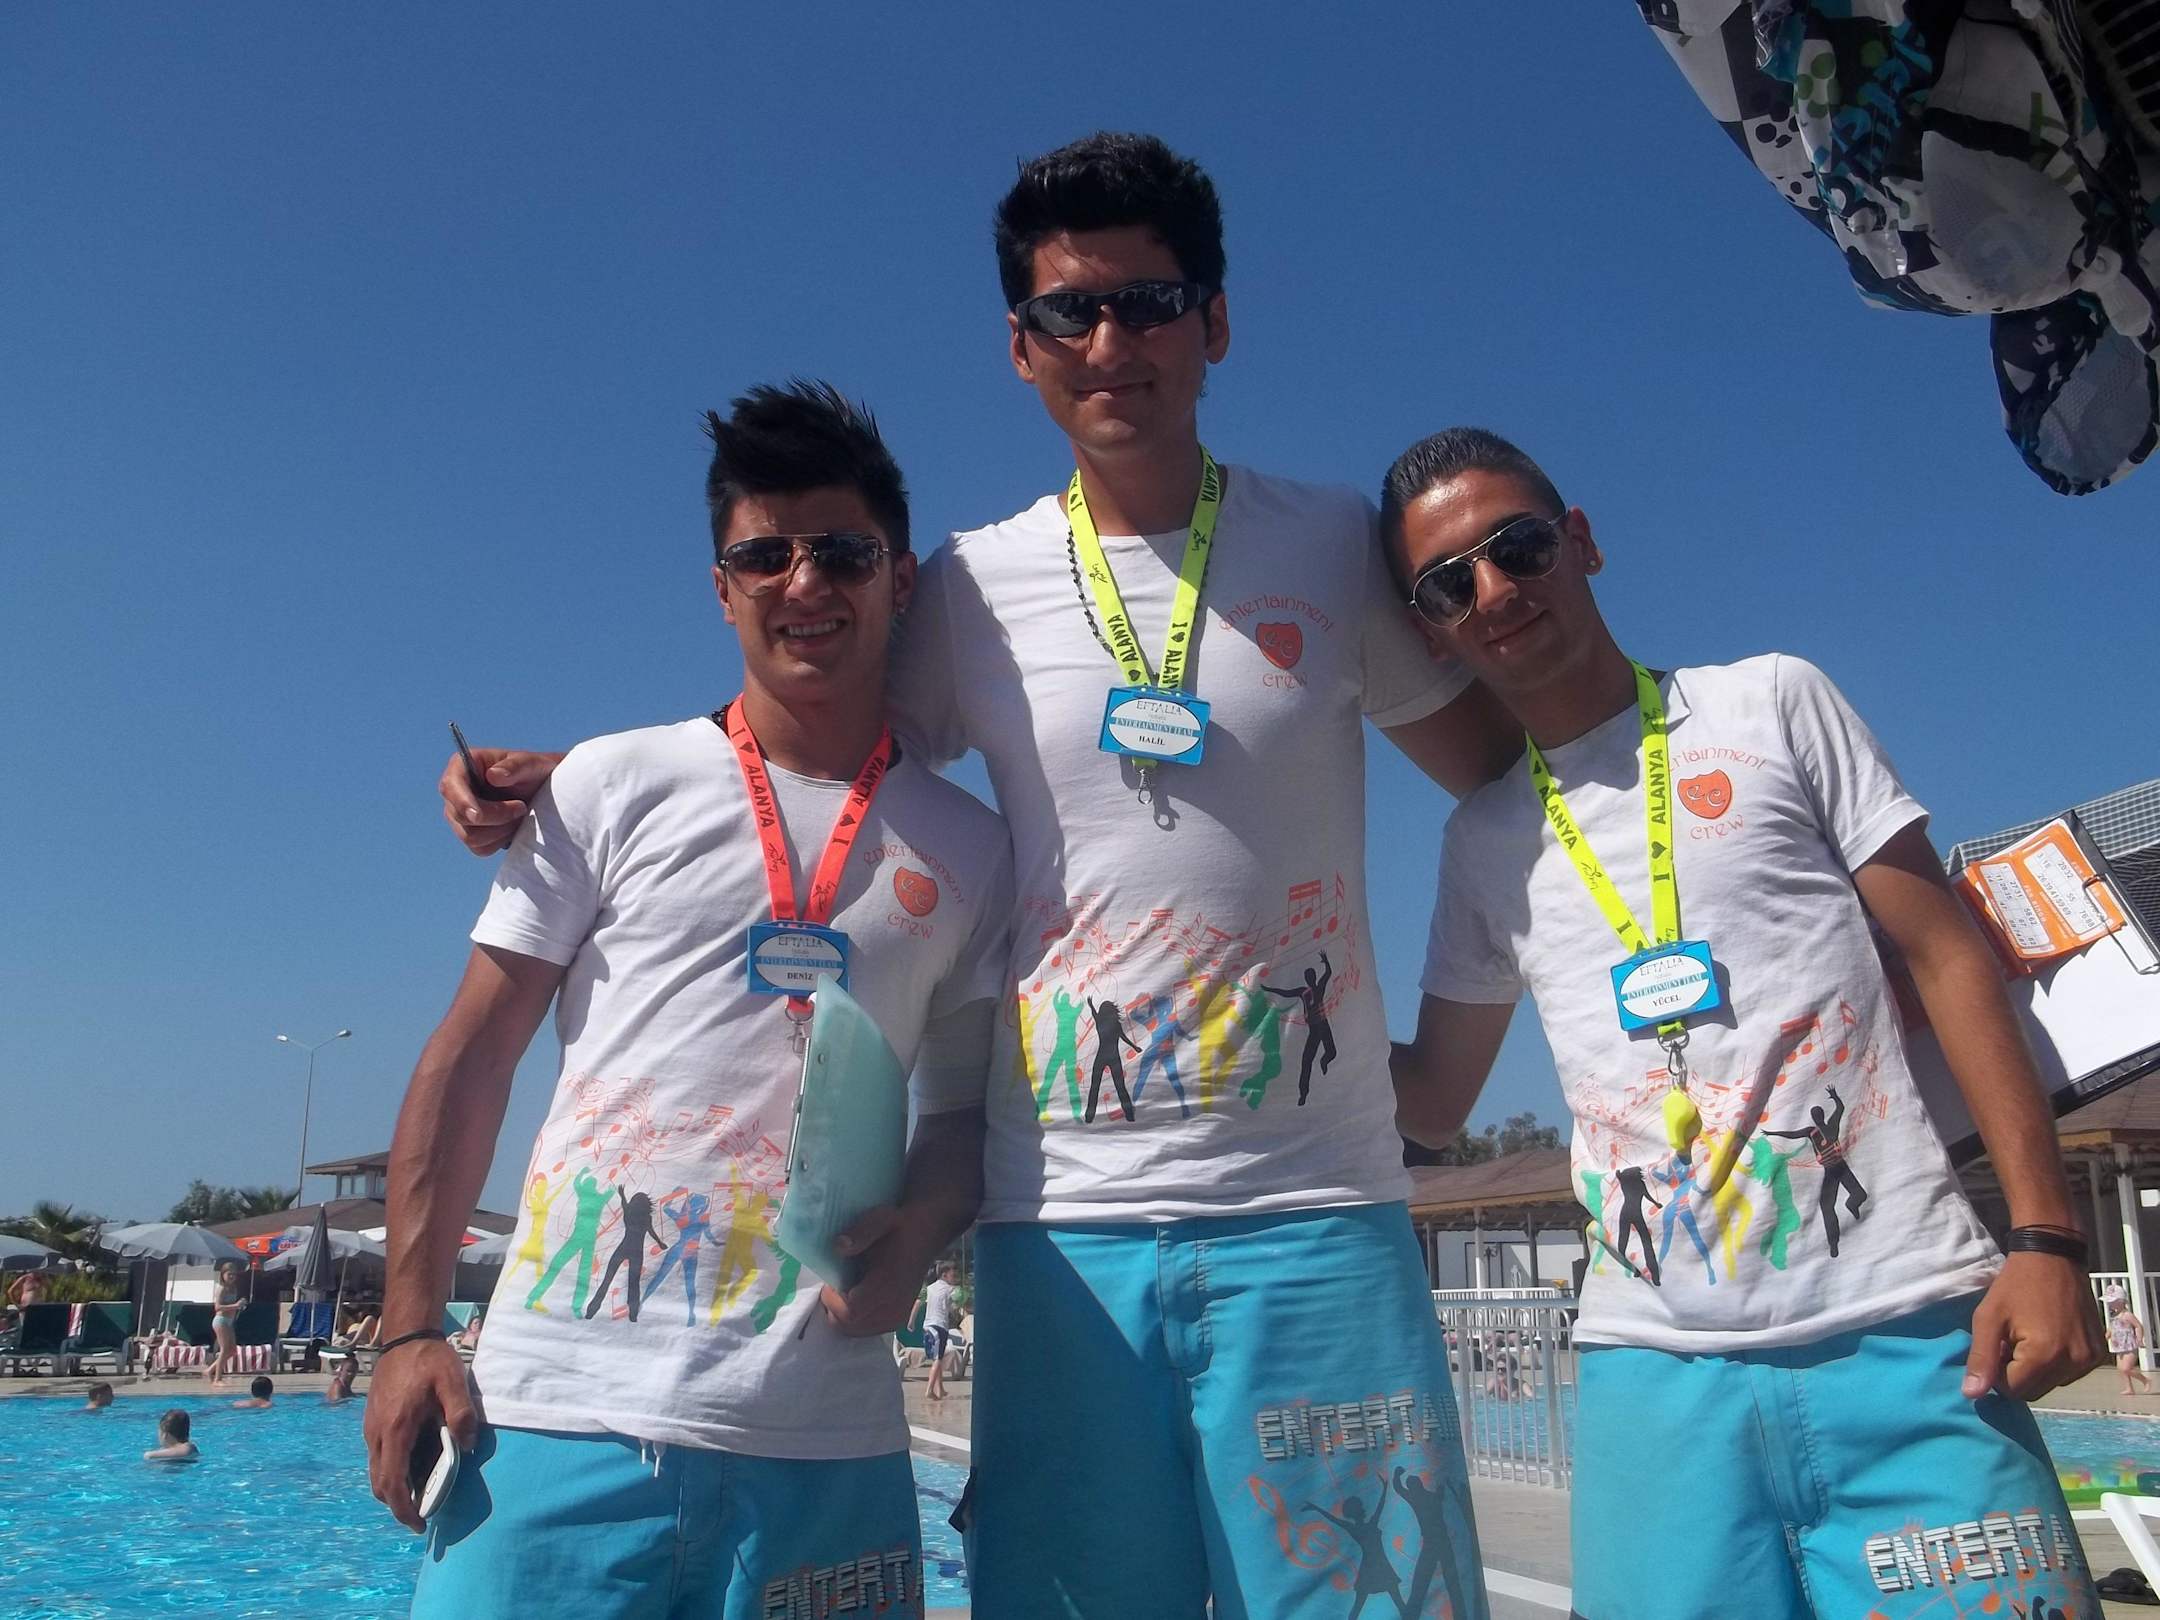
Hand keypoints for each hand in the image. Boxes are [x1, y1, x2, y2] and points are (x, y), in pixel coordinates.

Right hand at [364, 1340, 480, 1532]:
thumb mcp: (453, 1382)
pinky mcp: (373, 1421)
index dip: (403, 1509)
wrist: (405, 1335)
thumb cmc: (430, 1359)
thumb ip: (462, 1415)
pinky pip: (379, 1456)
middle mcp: (376, 1434)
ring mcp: (371, 1428)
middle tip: (423, 1512)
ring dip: (395, 1487)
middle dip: (398, 1504)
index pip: (392, 1483)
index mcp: (395, 1430)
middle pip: (380, 1484)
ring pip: (377, 1471)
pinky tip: (416, 1462)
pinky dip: (393, 1469)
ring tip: (422, 1489)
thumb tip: (468, 1446)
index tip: (418, 1525)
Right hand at [438, 748, 557, 856]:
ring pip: (470, 836)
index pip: (450, 786)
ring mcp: (459, 814)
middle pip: (460, 816)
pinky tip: (512, 827)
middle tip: (521, 808)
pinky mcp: (471, 833)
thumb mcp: (529, 763)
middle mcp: (455, 791)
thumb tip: (493, 776)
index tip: (478, 816)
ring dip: (500, 830)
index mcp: (462, 766)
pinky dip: (500, 841)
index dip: (461, 803)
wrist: (541, 789)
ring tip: (519, 816)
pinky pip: (480, 848)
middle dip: (495, 817)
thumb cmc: (533, 771)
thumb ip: (513, 766)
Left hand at [819, 1204, 933, 1337]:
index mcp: (890, 1284)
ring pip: (855, 1331)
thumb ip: (862, 1232)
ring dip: (842, 1314)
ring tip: (845, 1290)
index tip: (830, 1282)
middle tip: (835, 1286)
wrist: (925, 1237)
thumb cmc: (900, 1227)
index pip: (851, 1311)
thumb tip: (838, 1246)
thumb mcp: (881, 1219)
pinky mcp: (896, 1321)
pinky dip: (854, 1319)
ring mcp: (897, 1317)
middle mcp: (895, 1307)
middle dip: (834, 1308)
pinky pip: (865, 1330)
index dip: (833, 1300)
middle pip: (849, 1325)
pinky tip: (855, 1299)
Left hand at [1963, 1251, 2106, 1400]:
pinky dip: (2055, 1364)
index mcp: (2045, 1356)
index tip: (1995, 1348)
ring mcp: (2089, 1360)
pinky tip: (2048, 1337)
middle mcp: (2073, 1363)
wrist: (2053, 1257)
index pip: (2013, 1391)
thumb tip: (1972, 1395)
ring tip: (2028, 1337)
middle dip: (2016, 1374)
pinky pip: (2069, 1373)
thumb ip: (1981, 1358)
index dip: (1997, 1374)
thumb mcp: (1988, 1317)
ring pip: (2051, 1384)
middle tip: (2010, 1342)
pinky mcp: (2098, 1355)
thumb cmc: (2015, 1285)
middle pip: (2034, 1391)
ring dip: (2036, 1370)